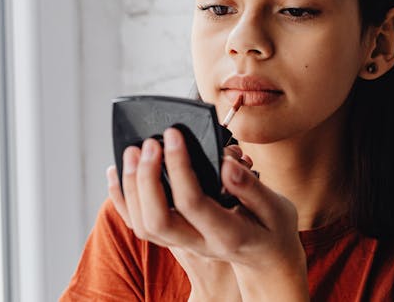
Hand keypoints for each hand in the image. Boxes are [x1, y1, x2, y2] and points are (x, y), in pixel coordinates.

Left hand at [107, 127, 308, 300]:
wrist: (266, 258)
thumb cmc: (272, 229)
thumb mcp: (276, 208)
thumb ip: (251, 188)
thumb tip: (225, 163)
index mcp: (227, 234)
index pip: (193, 203)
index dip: (179, 166)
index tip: (175, 135)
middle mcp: (199, 242)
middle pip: (158, 219)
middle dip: (146, 178)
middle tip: (149, 143)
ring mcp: (183, 243)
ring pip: (143, 225)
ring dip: (131, 187)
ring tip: (133, 151)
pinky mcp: (174, 237)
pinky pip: (139, 224)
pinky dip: (122, 198)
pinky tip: (117, 172)